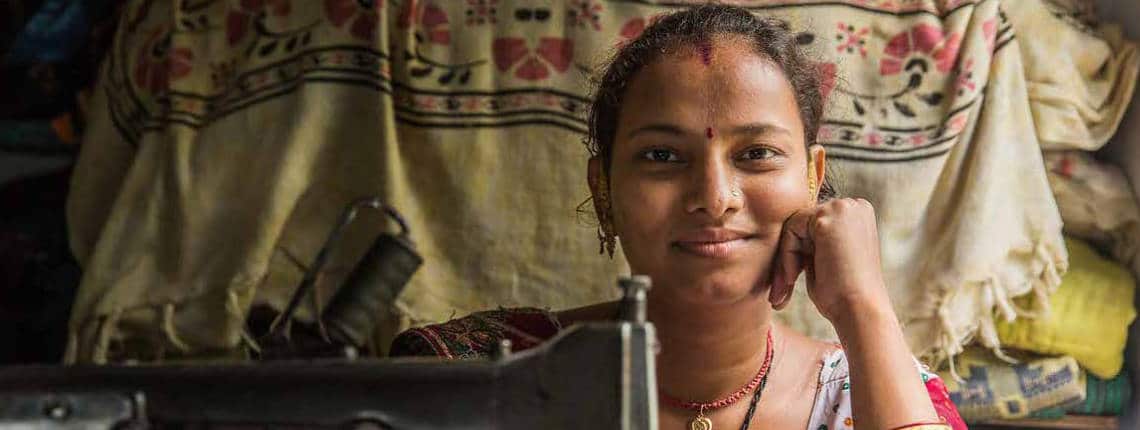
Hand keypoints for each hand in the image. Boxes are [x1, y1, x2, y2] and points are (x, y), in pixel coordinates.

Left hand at [768, 198, 891, 322]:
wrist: (860, 310)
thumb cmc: (844, 294)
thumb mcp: (827, 260)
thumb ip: (811, 242)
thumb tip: (785, 234)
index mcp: (857, 215)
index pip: (813, 225)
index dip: (799, 254)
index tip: (790, 283)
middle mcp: (853, 205)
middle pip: (801, 223)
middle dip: (788, 256)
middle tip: (780, 291)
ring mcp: (843, 208)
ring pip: (793, 226)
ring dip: (786, 258)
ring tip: (786, 288)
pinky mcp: (828, 217)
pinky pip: (791, 230)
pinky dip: (787, 256)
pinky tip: (793, 277)